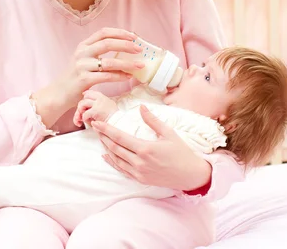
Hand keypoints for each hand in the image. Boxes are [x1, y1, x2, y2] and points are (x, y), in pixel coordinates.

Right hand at [32, 28, 143, 127]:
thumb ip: (98, 53)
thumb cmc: (76, 77)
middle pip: (107, 43)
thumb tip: (124, 49)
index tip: (133, 36)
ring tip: (140, 65)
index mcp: (83, 45)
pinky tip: (128, 77)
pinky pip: (107, 76)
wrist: (59, 93)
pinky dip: (119, 76)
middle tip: (139, 49)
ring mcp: (82, 66)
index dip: (119, 32)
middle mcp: (82, 53)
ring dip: (127, 63)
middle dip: (126, 45)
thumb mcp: (84, 60)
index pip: (103, 32)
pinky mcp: (84, 80)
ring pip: (109, 62)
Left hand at [73, 90, 118, 126]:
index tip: (83, 98)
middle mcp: (100, 98)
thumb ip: (100, 103)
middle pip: (85, 97)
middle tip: (82, 112)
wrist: (117, 122)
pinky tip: (89, 122)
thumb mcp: (108, 105)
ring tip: (84, 117)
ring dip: (81, 111)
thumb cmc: (113, 117)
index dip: (85, 95)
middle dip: (81, 105)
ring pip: (82, 103)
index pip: (91, 92)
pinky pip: (85, 114)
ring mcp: (98, 104)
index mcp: (103, 97)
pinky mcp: (95, 111)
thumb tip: (91, 103)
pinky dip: (85, 119)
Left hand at [92, 105, 212, 190]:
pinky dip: (112, 162)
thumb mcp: (169, 133)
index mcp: (145, 149)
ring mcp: (139, 172)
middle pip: (114, 148)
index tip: (97, 123)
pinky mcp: (140, 179)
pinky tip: (106, 155)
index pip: (119, 137)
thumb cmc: (181, 152)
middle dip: (103, 136)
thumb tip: (141, 107)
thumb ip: (152, 120)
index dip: (106, 129)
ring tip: (100, 137)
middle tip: (95, 127)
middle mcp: (139, 162)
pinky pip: (122, 170)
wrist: (190, 175)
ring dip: (106, 148)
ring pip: (116, 159)